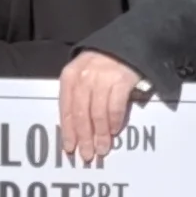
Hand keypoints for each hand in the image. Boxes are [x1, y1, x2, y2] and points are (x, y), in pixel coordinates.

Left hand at [58, 49, 140, 163]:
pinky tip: (114, 131)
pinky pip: (115, 106)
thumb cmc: (103, 63)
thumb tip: (76, 129)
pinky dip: (114, 121)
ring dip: (100, 134)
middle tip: (87, 154)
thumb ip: (77, 96)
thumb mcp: (83, 74)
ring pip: (98, 113)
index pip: (66, 109)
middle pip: (81, 114)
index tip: (70, 148)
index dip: (68, 131)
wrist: (129, 42)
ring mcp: (103, 77)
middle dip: (84, 137)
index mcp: (70, 76)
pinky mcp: (122, 79)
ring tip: (102, 148)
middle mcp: (83, 76)